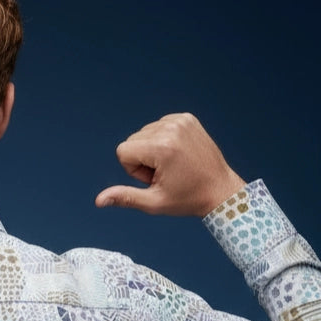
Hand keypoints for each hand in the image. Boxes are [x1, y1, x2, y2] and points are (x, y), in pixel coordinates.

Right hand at [95, 113, 245, 216]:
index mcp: (162, 147)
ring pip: (144, 133)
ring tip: (173, 165)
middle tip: (165, 173)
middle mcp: (171, 128)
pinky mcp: (187, 118)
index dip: (133, 170)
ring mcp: (180, 120)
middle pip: (132, 141)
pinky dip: (163, 141)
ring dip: (152, 150)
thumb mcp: (154, 203)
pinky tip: (178, 155)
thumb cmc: (188, 198)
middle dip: (142, 159)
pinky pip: (159, 127)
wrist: (220, 189)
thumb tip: (99, 201)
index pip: (123, 151)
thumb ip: (124, 197)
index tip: (154, 179)